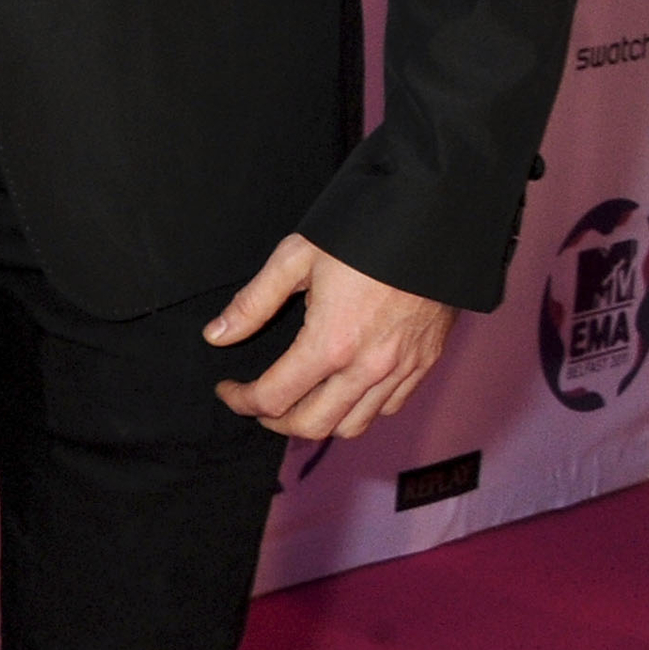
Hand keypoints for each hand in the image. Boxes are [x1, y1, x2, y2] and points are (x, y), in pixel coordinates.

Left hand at [206, 233, 456, 441]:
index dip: (241, 400)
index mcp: (331, 343)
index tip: (227, 390)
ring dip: (318, 421)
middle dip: (274, 421)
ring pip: (353, 425)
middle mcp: (369, 367)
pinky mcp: (425, 364)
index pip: (275, 397)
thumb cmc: (361, 235)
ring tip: (295, 401)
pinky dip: (358, 410)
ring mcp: (401, 369)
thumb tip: (217, 334)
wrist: (431, 224)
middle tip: (255, 402)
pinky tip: (340, 390)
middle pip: (312, 425)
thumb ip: (252, 303)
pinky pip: (388, 407)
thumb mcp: (294, 258)